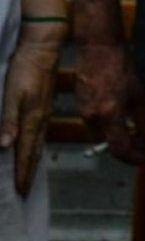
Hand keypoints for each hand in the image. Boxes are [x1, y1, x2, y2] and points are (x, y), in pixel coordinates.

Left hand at [0, 37, 58, 195]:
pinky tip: (32, 145)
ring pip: (38, 143)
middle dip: (28, 172)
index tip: (20, 191)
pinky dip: (35, 146)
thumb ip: (9, 120)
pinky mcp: (43, 106)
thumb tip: (4, 145)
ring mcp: (44, 113)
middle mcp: (40, 120)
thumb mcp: (12, 94)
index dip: (22, 172)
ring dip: (32, 160)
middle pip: (34, 152)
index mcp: (32, 119)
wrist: (43, 49)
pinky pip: (40, 133)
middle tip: (24, 190)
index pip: (25, 152)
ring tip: (27, 174)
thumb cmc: (25, 69)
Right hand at [75, 42, 144, 164]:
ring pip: (100, 136)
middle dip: (126, 149)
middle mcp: (92, 117)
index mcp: (109, 114)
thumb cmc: (121, 66)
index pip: (119, 149)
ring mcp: (83, 111)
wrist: (98, 47)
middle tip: (142, 145)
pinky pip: (93, 125)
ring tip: (134, 131)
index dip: (134, 157)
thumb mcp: (139, 94)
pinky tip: (121, 119)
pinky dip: (107, 127)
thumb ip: (144, 120)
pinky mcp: (79, 105)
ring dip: (116, 138)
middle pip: (108, 145)